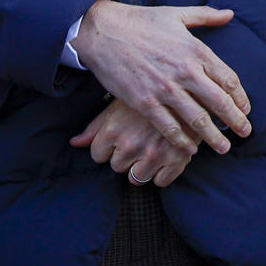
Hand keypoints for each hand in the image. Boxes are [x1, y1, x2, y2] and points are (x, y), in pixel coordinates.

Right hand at [70, 0, 250, 151]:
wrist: (102, 31)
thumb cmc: (140, 21)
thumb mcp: (177, 14)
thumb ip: (206, 16)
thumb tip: (229, 14)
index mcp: (196, 50)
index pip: (228, 79)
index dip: (240, 98)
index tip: (246, 109)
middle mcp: (185, 71)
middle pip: (219, 102)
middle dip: (235, 120)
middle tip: (246, 133)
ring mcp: (165, 89)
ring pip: (197, 119)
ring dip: (213, 136)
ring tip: (224, 148)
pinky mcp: (144, 102)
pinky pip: (168, 127)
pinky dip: (181, 140)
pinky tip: (190, 149)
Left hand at [70, 99, 195, 187]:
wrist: (190, 84)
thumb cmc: (149, 92)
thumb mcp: (118, 104)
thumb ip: (95, 127)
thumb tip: (74, 143)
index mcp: (113, 130)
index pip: (98, 155)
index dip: (109, 148)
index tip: (122, 138)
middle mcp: (130, 145)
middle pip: (117, 167)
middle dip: (126, 156)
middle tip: (140, 140)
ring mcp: (153, 154)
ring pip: (137, 177)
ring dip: (142, 167)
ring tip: (152, 148)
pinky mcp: (176, 160)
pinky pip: (161, 181)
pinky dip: (163, 173)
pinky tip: (165, 157)